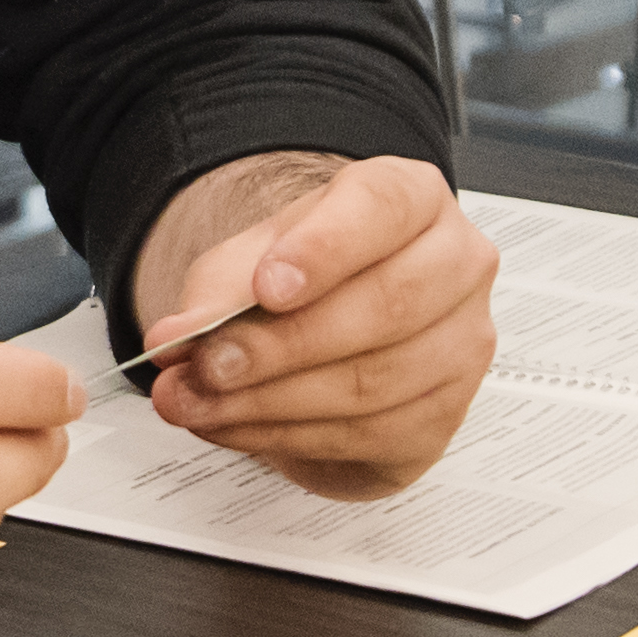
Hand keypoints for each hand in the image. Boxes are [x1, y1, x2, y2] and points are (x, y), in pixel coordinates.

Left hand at [132, 155, 499, 495]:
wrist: (324, 327)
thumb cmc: (302, 280)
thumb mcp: (246, 266)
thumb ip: (214, 296)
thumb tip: (176, 340)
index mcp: (414, 199)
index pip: (383, 208)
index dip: (324, 249)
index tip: (266, 288)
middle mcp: (456, 265)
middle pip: (386, 306)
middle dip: (282, 345)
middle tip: (209, 365)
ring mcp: (461, 346)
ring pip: (373, 382)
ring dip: (270, 402)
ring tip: (199, 403)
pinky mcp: (444, 416)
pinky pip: (368, 435)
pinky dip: (289, 436)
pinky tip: (239, 425)